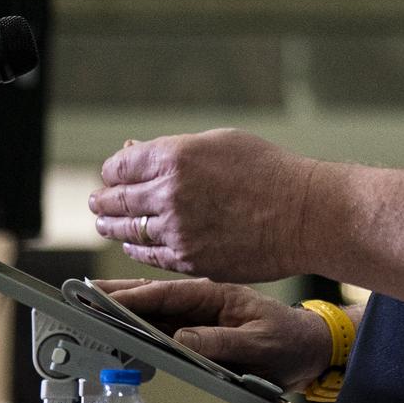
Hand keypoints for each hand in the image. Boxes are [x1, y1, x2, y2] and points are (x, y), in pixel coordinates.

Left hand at [89, 130, 316, 281]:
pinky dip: (136, 249)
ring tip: (107, 224)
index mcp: (176, 156)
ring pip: (128, 231)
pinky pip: (149, 256)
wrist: (304, 215)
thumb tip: (133, 151)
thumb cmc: (269, 171)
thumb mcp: (220, 142)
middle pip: (116, 199)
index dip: (112, 171)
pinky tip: (134, 245)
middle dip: (104, 200)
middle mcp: (171, 193)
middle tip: (99, 202)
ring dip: (113, 227)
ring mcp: (178, 230)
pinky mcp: (189, 260)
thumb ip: (173, 148)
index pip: (120, 166)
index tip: (112, 175)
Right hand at [96, 278, 335, 391]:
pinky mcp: (201, 330)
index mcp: (218, 295)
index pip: (169, 294)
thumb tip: (181, 341)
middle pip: (155, 296)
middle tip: (82, 293)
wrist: (310, 348)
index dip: (134, 296)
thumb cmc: (289, 341)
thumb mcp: (259, 344)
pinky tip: (120, 325)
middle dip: (118, 294)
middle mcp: (205, 301)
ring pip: (156, 310)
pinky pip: (165, 327)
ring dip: (124, 307)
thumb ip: (220, 343)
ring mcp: (201, 315)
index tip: (104, 296)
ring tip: (91, 303)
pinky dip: (140, 326)